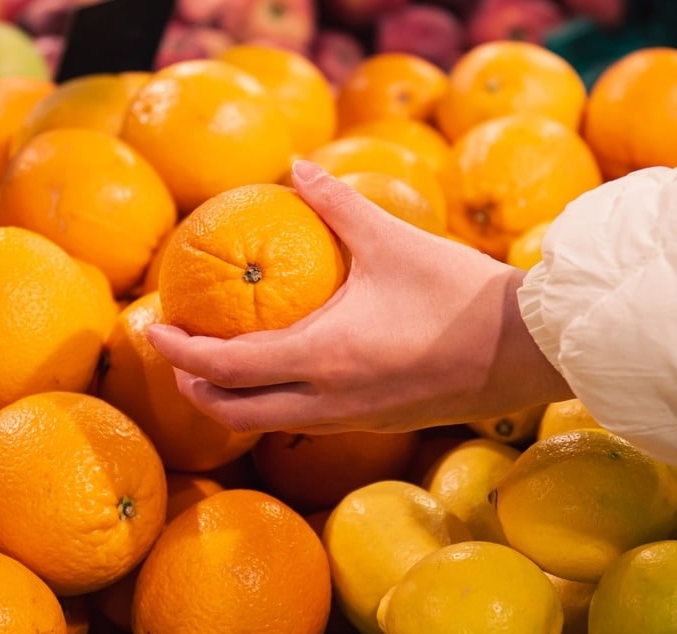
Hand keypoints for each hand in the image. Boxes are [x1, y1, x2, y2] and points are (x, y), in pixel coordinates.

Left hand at [145, 160, 572, 433]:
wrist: (525, 351)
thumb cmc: (459, 293)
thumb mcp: (392, 240)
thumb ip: (338, 203)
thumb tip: (298, 167)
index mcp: (323, 356)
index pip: (227, 366)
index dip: (179, 353)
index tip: (151, 332)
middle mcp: (328, 399)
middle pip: (236, 412)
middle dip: (196, 388)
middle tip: (177, 357)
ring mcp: (353, 418)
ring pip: (270, 423)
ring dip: (235, 400)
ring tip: (220, 366)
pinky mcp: (377, 422)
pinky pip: (306, 421)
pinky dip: (275, 403)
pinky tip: (286, 372)